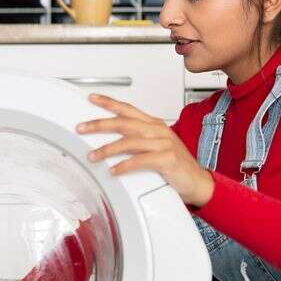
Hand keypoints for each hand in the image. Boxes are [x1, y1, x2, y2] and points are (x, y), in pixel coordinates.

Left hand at [77, 94, 214, 207]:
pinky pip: (140, 161)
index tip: (92, 98)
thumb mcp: (157, 147)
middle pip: (124, 123)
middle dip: (100, 124)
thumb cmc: (177, 166)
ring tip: (93, 156)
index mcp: (155, 125)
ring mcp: (164, 144)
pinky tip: (113, 170)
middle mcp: (159, 131)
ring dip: (107, 149)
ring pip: (129, 142)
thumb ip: (138, 141)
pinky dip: (124, 166)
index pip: (129, 109)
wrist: (198, 182)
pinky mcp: (167, 159)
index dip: (109, 103)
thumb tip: (112, 141)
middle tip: (82, 128)